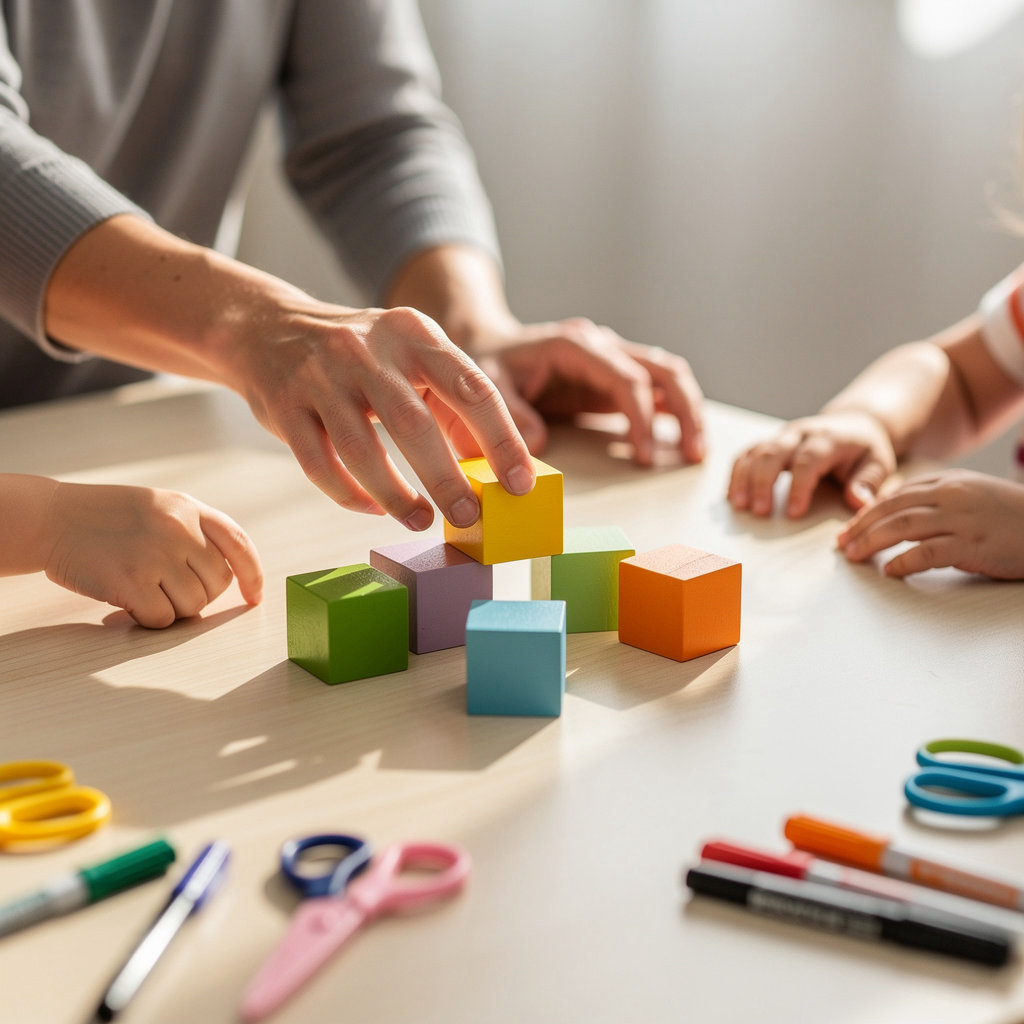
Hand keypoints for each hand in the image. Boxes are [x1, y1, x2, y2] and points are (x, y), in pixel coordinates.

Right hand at [42, 484, 263, 626]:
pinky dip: (148, 618)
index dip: (252, 575)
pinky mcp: (131, 581)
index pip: (239, 544)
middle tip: (166, 589)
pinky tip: (128, 602)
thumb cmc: (106, 518)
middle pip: (217, 583)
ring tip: (144, 590)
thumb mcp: (158, 506)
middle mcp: (178, 528)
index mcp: (188, 508)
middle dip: (199, 595)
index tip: (254, 597)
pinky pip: (163, 619)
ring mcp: (156, 554)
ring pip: (193, 605)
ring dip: (172, 608)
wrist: (51, 519)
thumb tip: (231, 574)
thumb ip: (194, 530)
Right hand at [228, 303, 535, 531]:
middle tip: (469, 517)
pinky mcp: (284, 406)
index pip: (471, 388)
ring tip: (420, 520)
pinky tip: (373, 508)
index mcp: (413, 333)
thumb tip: (493, 467)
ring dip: (396, 495)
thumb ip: (452, 405)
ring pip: (360, 450)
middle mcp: (366, 349)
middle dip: (447, 480)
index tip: (520, 484)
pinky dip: (349, 494)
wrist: (269, 329)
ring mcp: (320, 376)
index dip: (501, 441)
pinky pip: (319, 464)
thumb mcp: (411, 359)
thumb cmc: (361, 357)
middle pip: (414, 424)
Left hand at [459, 318, 704, 465]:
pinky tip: (679, 442)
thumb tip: (536, 446)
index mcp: (575, 345)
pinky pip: (655, 390)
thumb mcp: (486, 388)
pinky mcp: (613, 379)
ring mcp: (611, 360)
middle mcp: (601, 347)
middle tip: (693, 454)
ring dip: (687, 411)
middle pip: (663, 368)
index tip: (643, 454)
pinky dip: (672, 413)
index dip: (640, 416)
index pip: (625, 376)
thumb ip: (511, 416)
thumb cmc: (489, 365)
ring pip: (668, 375)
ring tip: (695, 452)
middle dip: (684, 410)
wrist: (489, 347)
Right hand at [728, 410, 896, 516]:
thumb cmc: (865, 449)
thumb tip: (859, 502)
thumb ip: (869, 482)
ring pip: (756, 451)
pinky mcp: (770, 442)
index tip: (794, 513)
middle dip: (763, 482)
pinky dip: (737, 472)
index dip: (799, 486)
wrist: (855, 422)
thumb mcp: (878, 463)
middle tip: (759, 512)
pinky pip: (747, 453)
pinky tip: (732, 494)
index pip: (808, 460)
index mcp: (829, 438)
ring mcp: (782, 436)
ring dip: (744, 478)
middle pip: (774, 453)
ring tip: (738, 505)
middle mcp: (801, 433)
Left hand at [837, 469, 1023, 578]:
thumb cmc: (1011, 517)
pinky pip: (928, 552)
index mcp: (949, 482)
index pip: (897, 495)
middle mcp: (952, 495)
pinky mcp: (973, 544)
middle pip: (892, 508)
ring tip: (852, 555)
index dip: (868, 512)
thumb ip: (939, 501)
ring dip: (871, 541)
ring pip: (903, 526)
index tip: (849, 528)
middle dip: (860, 526)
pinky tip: (888, 571)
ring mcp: (962, 518)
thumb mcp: (972, 497)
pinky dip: (903, 561)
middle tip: (840, 543)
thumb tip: (898, 518)